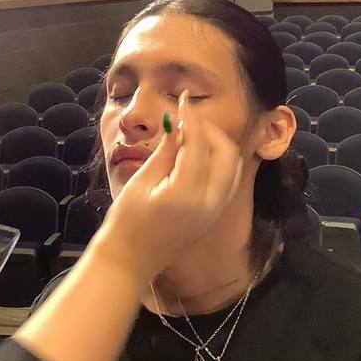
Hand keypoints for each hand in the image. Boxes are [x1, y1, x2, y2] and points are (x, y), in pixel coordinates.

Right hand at [94, 91, 243, 281]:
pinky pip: (229, 179)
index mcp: (187, 193)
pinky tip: (197, 154)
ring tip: (191, 134)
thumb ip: (166, 151)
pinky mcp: (215, 214)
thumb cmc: (127, 222)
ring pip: (232, 165)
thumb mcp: (142, 181)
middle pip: (226, 152)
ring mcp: (216, 210)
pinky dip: (219, 160)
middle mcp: (210, 202)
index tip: (182, 99)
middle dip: (209, 129)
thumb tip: (178, 123)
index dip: (191, 117)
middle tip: (186, 119)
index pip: (199, 143)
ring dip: (217, 144)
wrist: (131, 261)